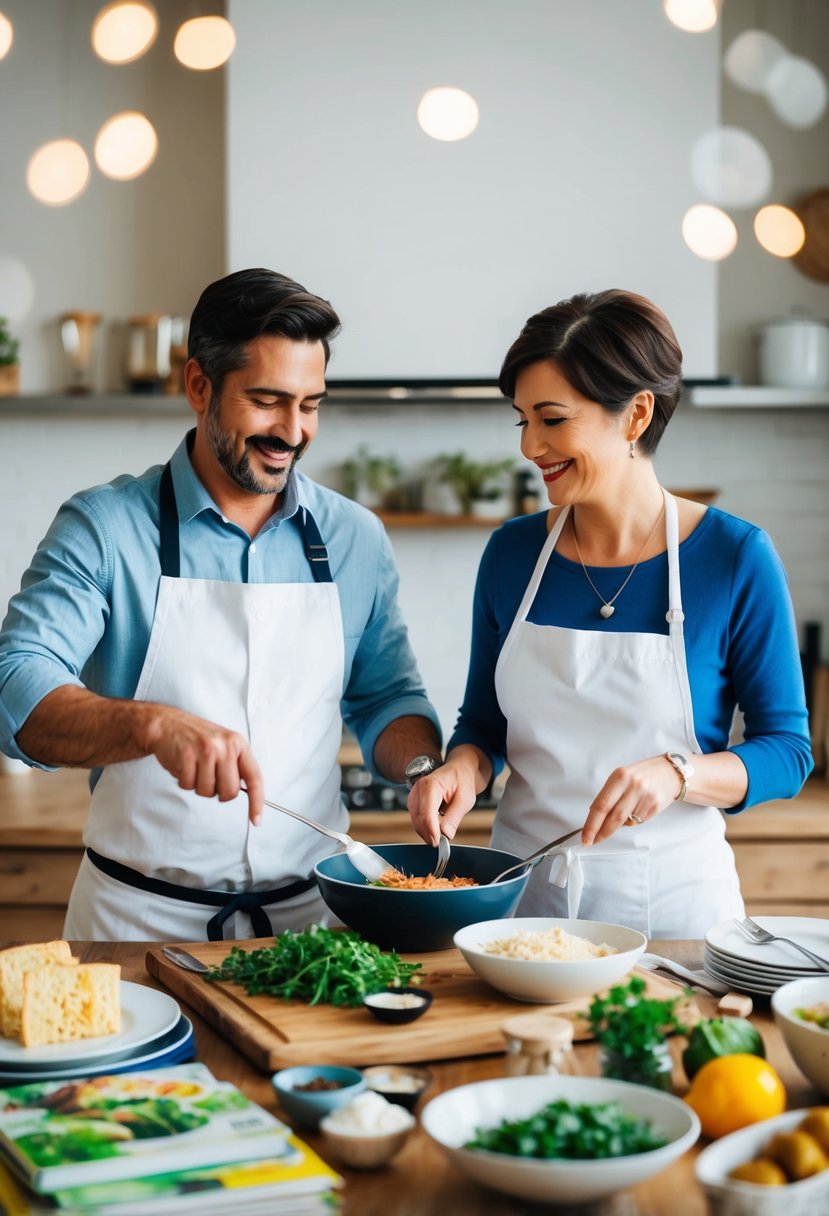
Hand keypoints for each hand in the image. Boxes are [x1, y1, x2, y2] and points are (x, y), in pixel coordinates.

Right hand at [143, 704, 263, 825]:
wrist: (167, 724)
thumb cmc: (197, 738)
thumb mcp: (224, 744)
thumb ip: (236, 766)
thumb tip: (248, 794)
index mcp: (238, 744)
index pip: (254, 778)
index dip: (257, 802)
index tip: (256, 820)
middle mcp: (225, 746)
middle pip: (230, 792)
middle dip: (219, 793)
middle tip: (209, 778)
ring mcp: (205, 750)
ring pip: (208, 792)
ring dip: (199, 786)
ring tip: (194, 768)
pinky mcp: (187, 755)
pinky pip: (188, 785)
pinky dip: (184, 781)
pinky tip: (183, 765)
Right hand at [407, 760, 478, 846]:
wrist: (458, 770)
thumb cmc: (462, 780)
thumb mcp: (465, 799)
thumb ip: (453, 818)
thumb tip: (445, 834)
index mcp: (430, 785)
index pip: (427, 815)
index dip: (432, 832)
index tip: (439, 843)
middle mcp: (418, 789)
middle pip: (419, 820)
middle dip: (430, 834)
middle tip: (443, 842)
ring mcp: (413, 796)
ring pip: (416, 822)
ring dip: (427, 832)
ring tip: (442, 833)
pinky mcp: (413, 802)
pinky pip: (416, 820)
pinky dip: (426, 827)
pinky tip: (436, 827)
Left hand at [581, 755, 683, 845]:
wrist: (669, 772)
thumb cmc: (641, 774)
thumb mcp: (621, 777)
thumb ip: (608, 795)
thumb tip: (593, 818)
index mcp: (620, 777)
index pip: (601, 805)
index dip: (591, 824)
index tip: (585, 836)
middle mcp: (633, 786)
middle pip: (613, 818)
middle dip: (600, 833)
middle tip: (591, 841)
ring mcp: (645, 797)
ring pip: (626, 822)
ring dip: (619, 824)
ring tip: (625, 811)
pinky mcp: (655, 806)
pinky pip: (638, 821)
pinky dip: (632, 820)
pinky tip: (637, 809)